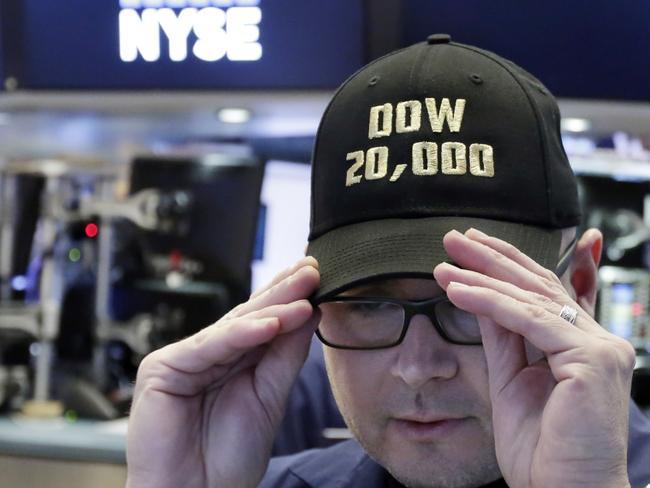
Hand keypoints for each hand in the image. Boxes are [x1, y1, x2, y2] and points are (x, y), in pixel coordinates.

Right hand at [126, 257, 319, 487]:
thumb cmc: (227, 457)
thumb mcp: (269, 397)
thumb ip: (285, 355)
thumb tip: (310, 312)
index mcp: (231, 360)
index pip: (263, 321)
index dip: (290, 299)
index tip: (319, 276)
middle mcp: (207, 354)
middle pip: (249, 316)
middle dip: (283, 291)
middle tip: (312, 268)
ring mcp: (184, 359)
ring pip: (232, 326)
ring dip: (271, 307)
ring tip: (304, 290)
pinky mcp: (162, 369)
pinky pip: (209, 346)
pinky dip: (241, 334)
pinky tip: (272, 323)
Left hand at [434, 229, 633, 487]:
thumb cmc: (541, 451)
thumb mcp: (511, 379)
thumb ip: (502, 336)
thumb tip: (479, 295)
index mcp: (582, 346)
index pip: (546, 290)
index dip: (512, 262)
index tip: (478, 242)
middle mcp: (598, 340)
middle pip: (539, 284)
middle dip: (493, 257)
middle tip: (455, 236)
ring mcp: (600, 348)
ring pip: (531, 298)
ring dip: (482, 275)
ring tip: (445, 259)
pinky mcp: (591, 359)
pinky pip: (528, 320)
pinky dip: (488, 302)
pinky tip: (455, 289)